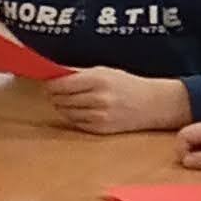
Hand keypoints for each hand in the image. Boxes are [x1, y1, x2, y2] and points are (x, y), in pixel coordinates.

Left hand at [47, 67, 186, 135]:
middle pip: (60, 99)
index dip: (50, 84)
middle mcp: (98, 98)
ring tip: (68, 99)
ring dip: (62, 106)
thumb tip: (53, 73)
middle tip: (55, 91)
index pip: (61, 84)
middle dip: (54, 95)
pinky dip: (72, 116)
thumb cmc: (127, 85)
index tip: (48, 82)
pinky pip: (75, 123)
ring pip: (65, 112)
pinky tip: (79, 109)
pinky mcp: (100, 129)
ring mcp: (99, 116)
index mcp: (98, 80)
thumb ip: (79, 73)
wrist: (153, 104)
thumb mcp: (105, 71)